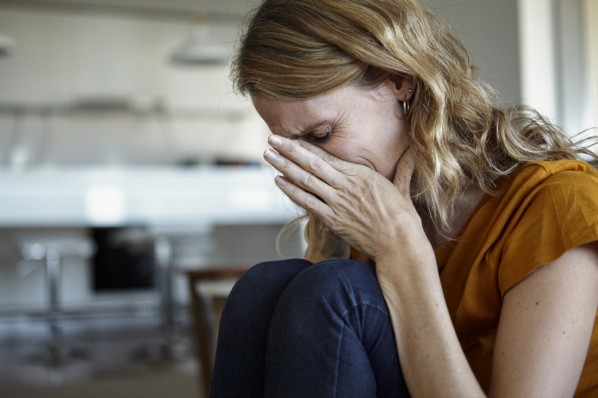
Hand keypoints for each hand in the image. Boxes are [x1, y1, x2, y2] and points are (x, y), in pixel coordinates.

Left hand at [263, 135, 423, 260]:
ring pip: (305, 181)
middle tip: (271, 139)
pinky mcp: (333, 220)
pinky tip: (278, 181)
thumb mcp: (403, 188)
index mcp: (361, 174)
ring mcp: (338, 203)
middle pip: (312, 164)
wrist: (399, 244)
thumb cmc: (403, 217)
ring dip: (284, 167)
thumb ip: (404, 168)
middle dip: (289, 150)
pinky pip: (308, 203)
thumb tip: (415, 151)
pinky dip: (292, 191)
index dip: (307, 146)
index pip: (327, 156)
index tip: (292, 137)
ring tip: (268, 156)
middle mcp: (346, 186)